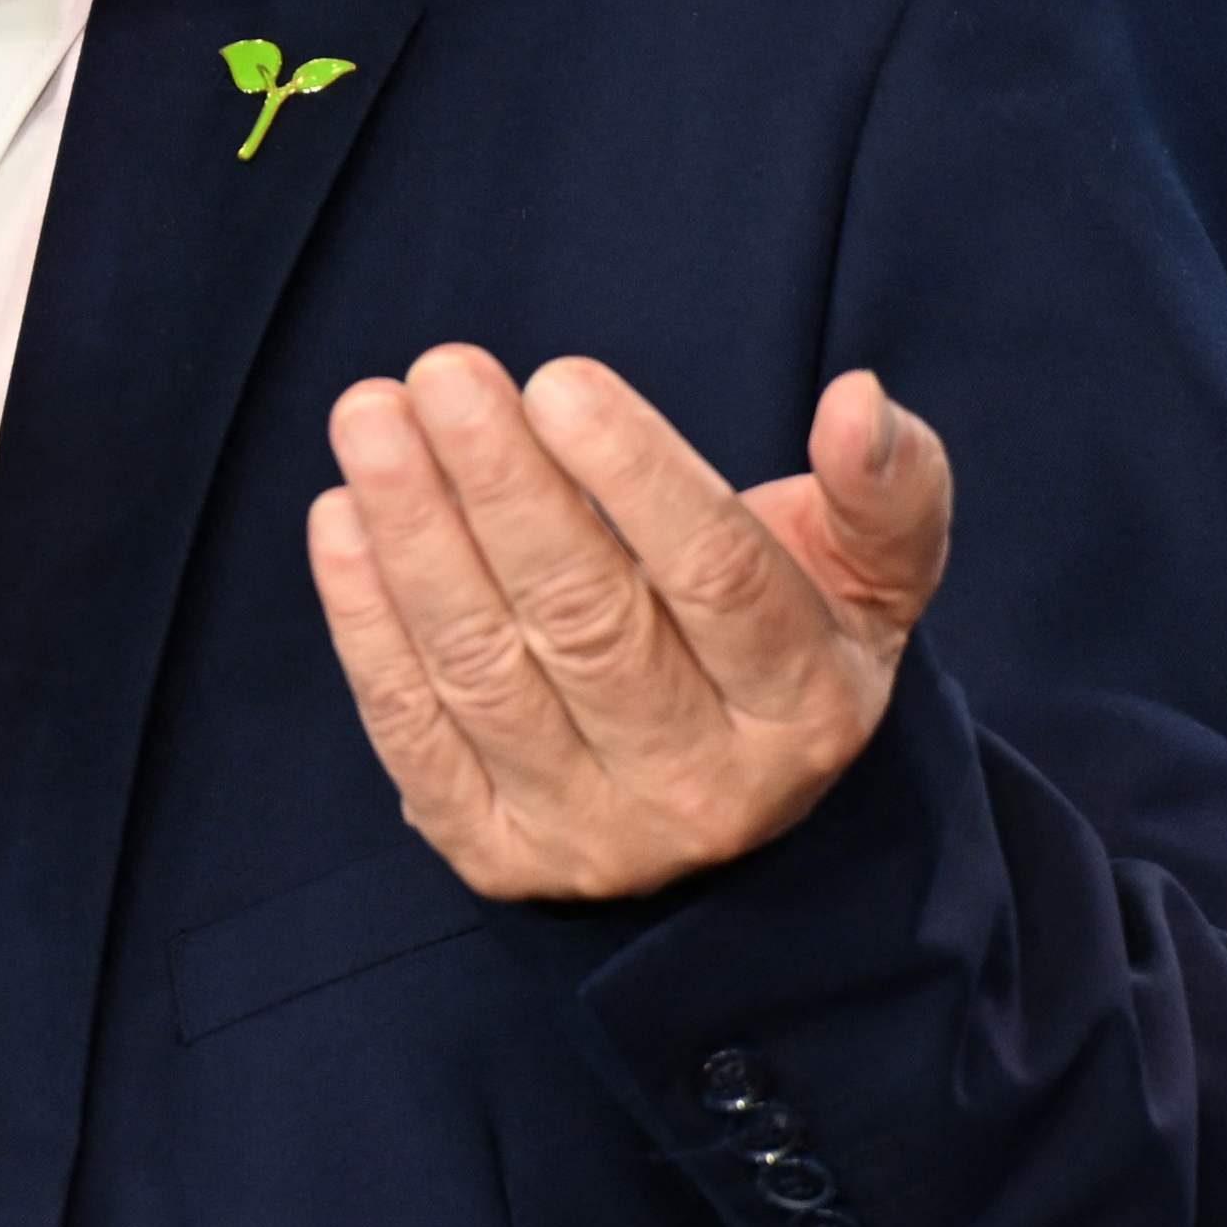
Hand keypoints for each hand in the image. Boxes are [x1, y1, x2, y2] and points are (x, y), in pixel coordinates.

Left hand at [307, 351, 948, 902]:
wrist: (722, 800)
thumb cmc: (786, 639)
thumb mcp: (870, 573)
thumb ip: (885, 488)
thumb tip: (857, 401)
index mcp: (805, 709)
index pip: (719, 580)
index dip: (637, 476)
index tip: (558, 380)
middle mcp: (703, 788)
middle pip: (589, 620)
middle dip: (501, 487)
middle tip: (440, 373)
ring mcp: (592, 833)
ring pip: (487, 671)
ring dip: (415, 536)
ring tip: (371, 418)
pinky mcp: (496, 854)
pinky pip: (414, 732)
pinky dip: (367, 622)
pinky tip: (341, 518)